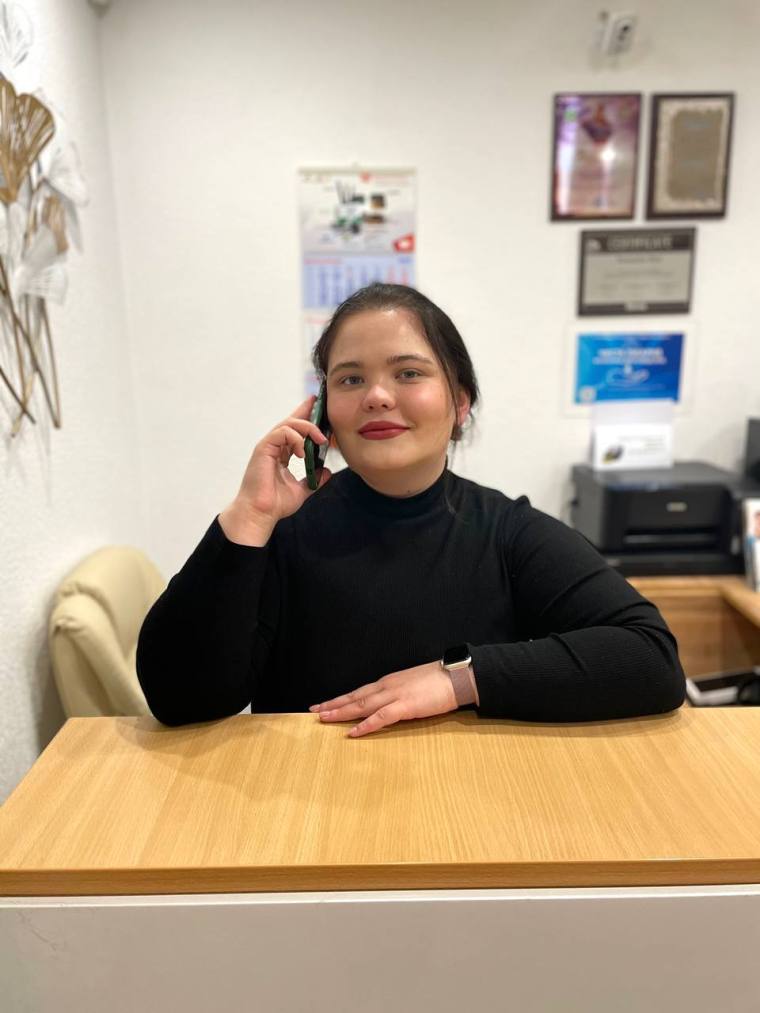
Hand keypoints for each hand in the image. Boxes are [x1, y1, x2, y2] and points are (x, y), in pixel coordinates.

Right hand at [219, 395, 331, 543]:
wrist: (261, 514)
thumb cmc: (275, 504)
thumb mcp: (302, 490)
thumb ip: (314, 480)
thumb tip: (327, 471)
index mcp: (280, 454)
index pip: (294, 431)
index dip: (305, 418)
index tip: (319, 409)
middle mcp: (273, 447)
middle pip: (291, 422)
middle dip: (307, 413)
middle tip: (323, 413)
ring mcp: (268, 447)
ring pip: (288, 424)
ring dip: (307, 428)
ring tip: (320, 440)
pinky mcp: (263, 448)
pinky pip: (281, 433)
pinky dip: (295, 438)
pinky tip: (303, 452)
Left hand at [309, 661, 457, 737]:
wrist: (456, 676)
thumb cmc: (438, 681)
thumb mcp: (412, 684)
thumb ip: (398, 693)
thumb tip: (388, 703)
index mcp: (389, 682)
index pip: (360, 691)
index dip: (341, 698)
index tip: (325, 704)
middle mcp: (387, 686)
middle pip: (355, 697)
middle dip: (334, 704)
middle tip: (314, 711)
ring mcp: (395, 695)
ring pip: (362, 705)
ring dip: (342, 712)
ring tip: (324, 719)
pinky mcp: (405, 706)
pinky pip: (381, 717)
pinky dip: (365, 725)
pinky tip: (353, 732)